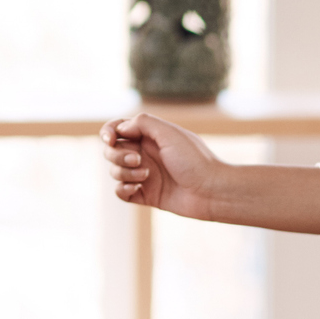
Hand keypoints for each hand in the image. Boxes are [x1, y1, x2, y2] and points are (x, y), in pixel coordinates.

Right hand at [100, 113, 222, 218]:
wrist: (211, 191)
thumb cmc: (194, 160)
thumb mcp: (169, 133)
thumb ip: (143, 123)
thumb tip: (121, 129)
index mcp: (150, 136)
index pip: (118, 129)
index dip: (108, 132)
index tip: (110, 139)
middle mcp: (145, 154)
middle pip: (112, 151)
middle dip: (117, 155)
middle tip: (137, 160)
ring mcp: (144, 175)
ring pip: (115, 171)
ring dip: (124, 173)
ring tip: (145, 176)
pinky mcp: (145, 195)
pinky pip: (121, 192)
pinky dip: (123, 189)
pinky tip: (136, 188)